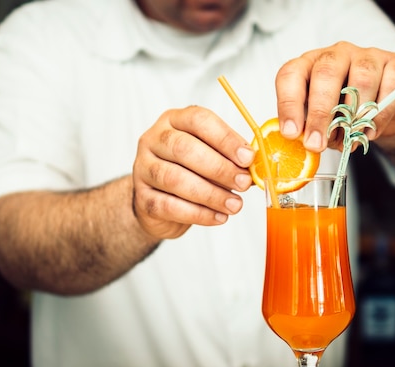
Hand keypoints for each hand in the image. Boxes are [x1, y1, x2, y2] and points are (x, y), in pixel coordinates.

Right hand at [132, 106, 254, 239]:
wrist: (160, 202)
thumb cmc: (190, 173)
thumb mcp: (211, 156)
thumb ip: (230, 157)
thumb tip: (253, 166)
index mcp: (174, 121)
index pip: (198, 120)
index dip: (225, 139)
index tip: (247, 158)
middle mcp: (154, 140)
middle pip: (184, 149)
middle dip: (219, 168)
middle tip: (243, 183)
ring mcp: (143, 168)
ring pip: (175, 179)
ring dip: (210, 194)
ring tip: (234, 204)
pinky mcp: (142, 198)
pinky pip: (169, 206)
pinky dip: (198, 214)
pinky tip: (218, 217)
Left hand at [274, 41, 394, 151]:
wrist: (383, 114)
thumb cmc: (344, 115)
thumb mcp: (321, 121)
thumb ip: (309, 127)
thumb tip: (302, 143)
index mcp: (309, 65)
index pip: (291, 74)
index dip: (288, 103)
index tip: (291, 133)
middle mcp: (336, 54)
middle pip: (325, 75)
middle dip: (319, 114)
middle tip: (317, 144)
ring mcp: (368, 56)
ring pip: (361, 80)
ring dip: (354, 117)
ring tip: (349, 140)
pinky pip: (390, 85)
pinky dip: (380, 114)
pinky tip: (371, 132)